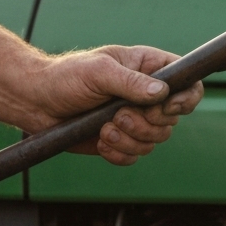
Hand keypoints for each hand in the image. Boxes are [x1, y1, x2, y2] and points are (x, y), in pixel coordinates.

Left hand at [24, 45, 203, 165]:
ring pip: (153, 141)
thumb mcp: (99, 72)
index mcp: (148, 68)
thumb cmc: (66, 77)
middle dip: (146, 124)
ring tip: (104, 128)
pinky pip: (134, 156)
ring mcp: (133, 120)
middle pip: (171, 121)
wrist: (37, 102)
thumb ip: (131, 83)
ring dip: (129, 140)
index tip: (168, 107)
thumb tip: (162, 93)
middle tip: (118, 115)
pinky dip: (119, 154)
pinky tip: (100, 141)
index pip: (187, 84)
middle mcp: (145, 95)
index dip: (187, 99)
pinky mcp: (119, 141)